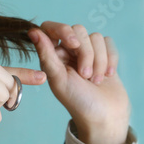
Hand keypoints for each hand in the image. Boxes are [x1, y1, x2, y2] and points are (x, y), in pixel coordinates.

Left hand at [28, 22, 129, 143]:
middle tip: (84, 76)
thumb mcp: (58, 79)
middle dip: (85, 53)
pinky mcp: (104, 54)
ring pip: (95, 37)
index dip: (63, 30)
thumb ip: (46, 55)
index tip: (73, 45)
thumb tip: (33, 31)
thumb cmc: (77, 100)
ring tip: (94, 80)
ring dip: (98, 60)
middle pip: (78, 30)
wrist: (103, 116)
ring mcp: (86, 51)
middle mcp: (67, 50)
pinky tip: (107, 75)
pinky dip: (110, 59)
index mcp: (51, 54)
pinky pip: (108, 42)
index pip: (51, 27)